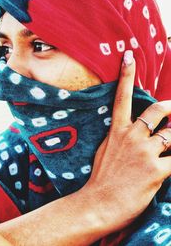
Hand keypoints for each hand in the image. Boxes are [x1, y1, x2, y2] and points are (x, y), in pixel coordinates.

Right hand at [81, 50, 170, 233]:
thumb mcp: (107, 150)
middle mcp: (132, 136)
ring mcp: (145, 151)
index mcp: (118, 130)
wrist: (98, 204)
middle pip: (159, 110)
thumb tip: (132, 129)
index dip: (127, 74)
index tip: (129, 55)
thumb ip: (121, 136)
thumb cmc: (101, 178)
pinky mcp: (157, 170)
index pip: (122, 96)